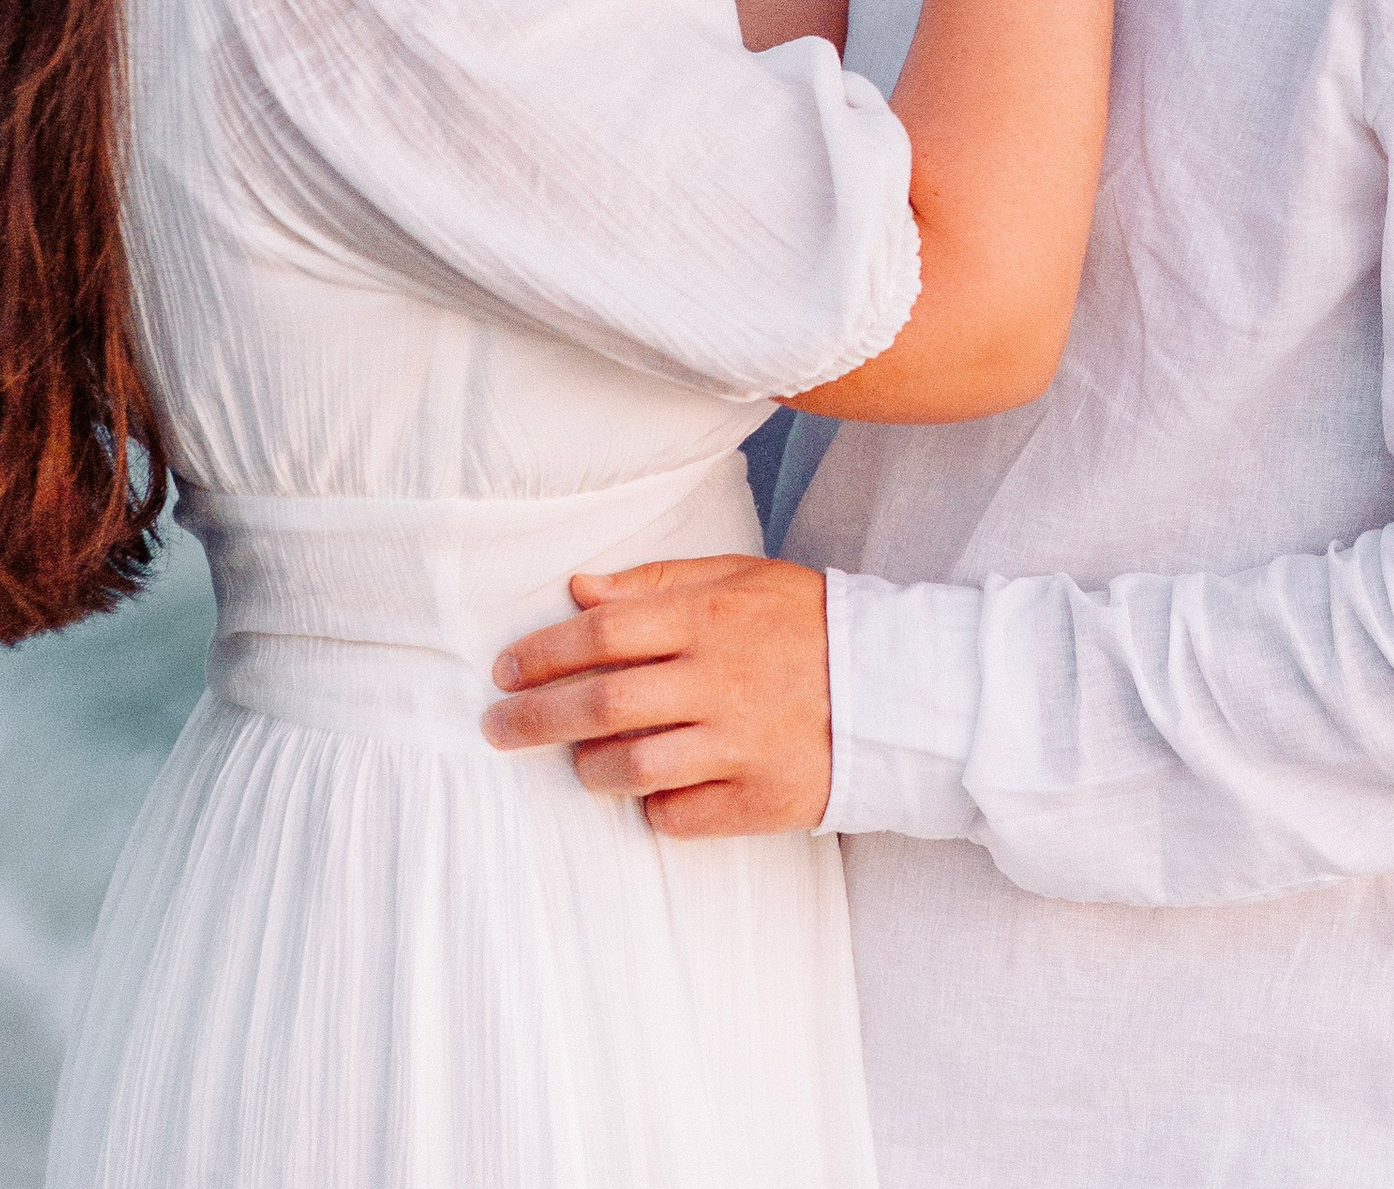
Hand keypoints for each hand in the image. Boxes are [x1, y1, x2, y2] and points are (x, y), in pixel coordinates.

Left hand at [483, 555, 832, 836]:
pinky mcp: (758, 801)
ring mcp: (739, 746)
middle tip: (496, 728)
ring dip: (588, 768)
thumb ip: (657, 581)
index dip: (543, 652)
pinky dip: (652, 807)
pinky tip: (650, 791)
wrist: (897, 689)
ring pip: (632, 767)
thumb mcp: (741, 577)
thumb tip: (578, 590)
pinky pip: (677, 815)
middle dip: (534, 717)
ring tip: (578, 763)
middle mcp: (720, 680)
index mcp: (711, 617)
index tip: (504, 668)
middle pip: (601, 702)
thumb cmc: (805, 624)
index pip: (603, 632)